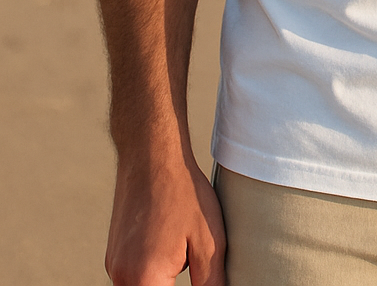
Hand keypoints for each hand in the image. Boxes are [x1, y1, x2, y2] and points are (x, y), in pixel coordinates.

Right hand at [105, 150, 225, 285]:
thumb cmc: (183, 193)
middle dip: (172, 284)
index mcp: (145, 279)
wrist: (151, 155)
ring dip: (162, 281)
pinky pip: (133, 277)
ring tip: (182, 250)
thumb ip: (210, 282)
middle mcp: (121, 277)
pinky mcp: (114, 254)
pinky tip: (170, 244)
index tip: (196, 271)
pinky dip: (151, 272)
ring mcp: (114, 265)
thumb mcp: (209, 240)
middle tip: (190, 259)